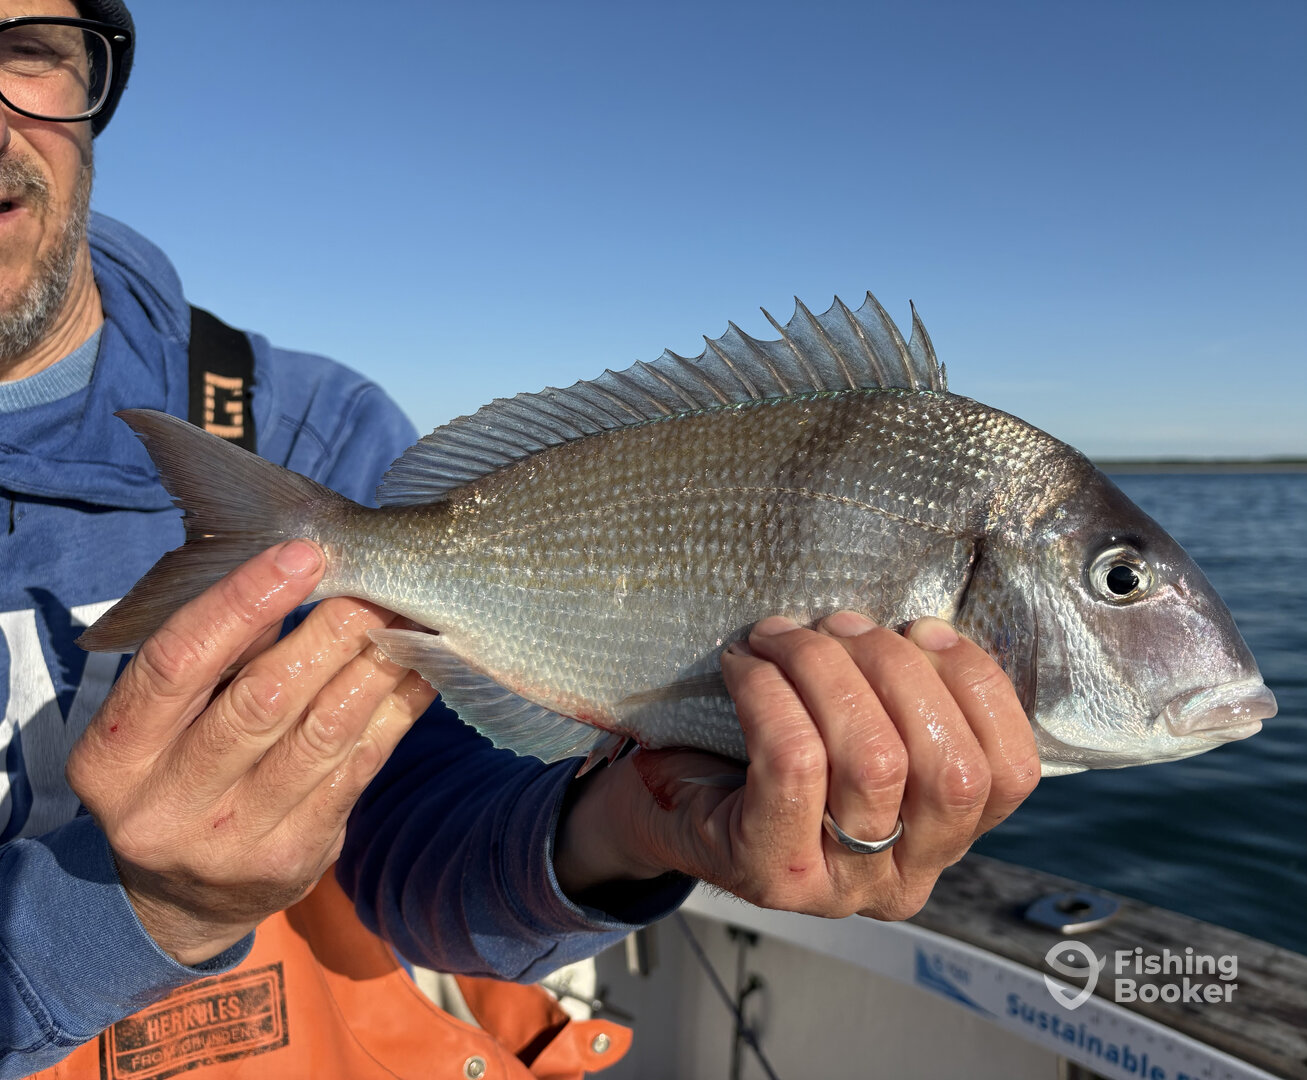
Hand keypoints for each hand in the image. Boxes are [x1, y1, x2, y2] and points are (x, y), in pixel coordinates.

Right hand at [66, 540, 435, 964]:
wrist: (181, 901)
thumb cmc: (175, 774)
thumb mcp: (165, 720)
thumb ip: (219, 655)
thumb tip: (295, 572)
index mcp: (114, 756)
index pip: (177, 662)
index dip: (242, 601)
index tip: (302, 554)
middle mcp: (165, 805)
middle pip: (262, 700)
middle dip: (328, 632)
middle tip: (376, 583)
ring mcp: (232, 840)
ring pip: (321, 734)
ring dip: (372, 666)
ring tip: (404, 617)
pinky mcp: (296, 858)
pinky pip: (358, 769)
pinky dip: (395, 711)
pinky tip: (419, 671)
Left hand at [555, 612, 1038, 919]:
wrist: (662, 804)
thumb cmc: (767, 750)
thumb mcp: (855, 726)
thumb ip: (904, 697)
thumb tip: (927, 630)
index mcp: (945, 839)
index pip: (1010, 773)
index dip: (977, 685)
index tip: (922, 627)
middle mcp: (902, 878)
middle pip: (950, 769)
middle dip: (897, 669)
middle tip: (837, 623)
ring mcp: (837, 886)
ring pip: (874, 762)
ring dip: (826, 671)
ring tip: (783, 635)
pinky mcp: (769, 871)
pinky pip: (794, 763)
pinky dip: (770, 692)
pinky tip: (746, 662)